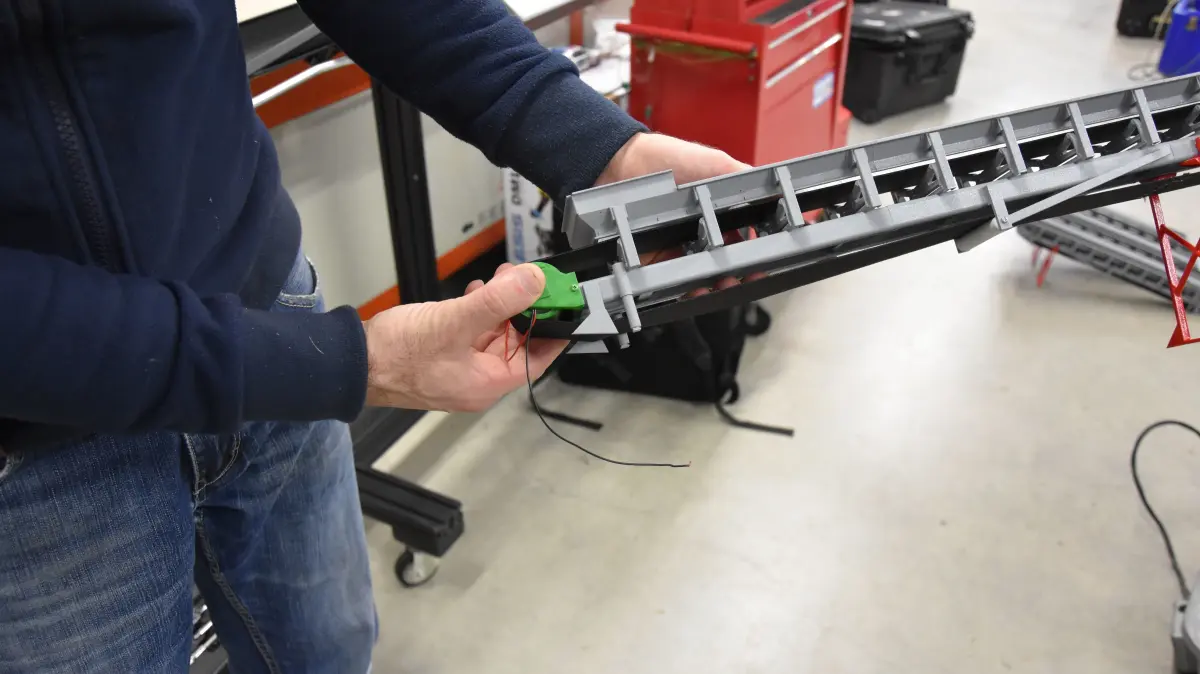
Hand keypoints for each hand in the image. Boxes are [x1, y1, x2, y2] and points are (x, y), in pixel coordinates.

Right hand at [363, 263, 567, 411]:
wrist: (349, 362)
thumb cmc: (396, 353)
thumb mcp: (454, 322)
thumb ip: (497, 302)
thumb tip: (535, 283)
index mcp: (486, 383)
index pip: (537, 359)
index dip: (552, 330)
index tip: (562, 303)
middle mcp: (476, 381)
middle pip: (515, 344)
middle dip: (523, 309)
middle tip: (527, 278)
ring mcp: (457, 370)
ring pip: (492, 335)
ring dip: (500, 307)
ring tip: (501, 277)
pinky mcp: (441, 356)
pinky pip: (470, 334)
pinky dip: (478, 311)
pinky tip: (473, 291)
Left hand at [598, 132, 764, 289]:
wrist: (620, 164)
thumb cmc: (666, 158)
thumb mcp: (715, 163)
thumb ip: (744, 179)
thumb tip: (777, 191)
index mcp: (720, 212)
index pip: (747, 238)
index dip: (760, 251)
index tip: (770, 259)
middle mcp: (702, 234)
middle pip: (728, 263)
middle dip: (742, 274)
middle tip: (749, 276)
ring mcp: (680, 249)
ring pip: (705, 276)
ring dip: (718, 284)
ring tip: (724, 284)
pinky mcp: (656, 262)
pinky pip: (675, 282)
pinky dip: (687, 289)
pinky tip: (696, 288)